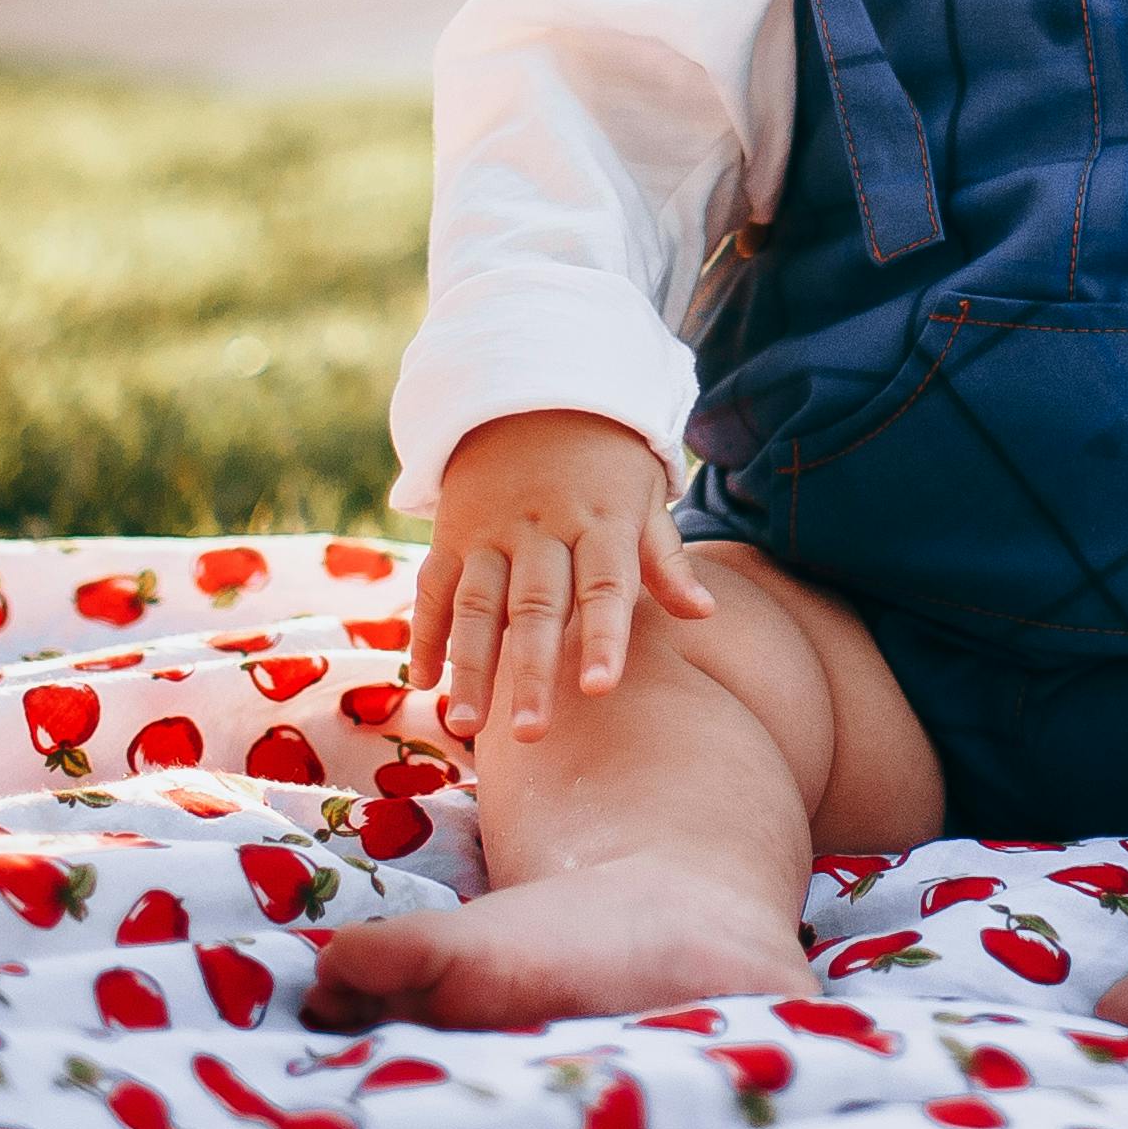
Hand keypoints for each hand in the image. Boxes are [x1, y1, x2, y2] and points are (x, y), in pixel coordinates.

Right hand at [410, 411, 716, 747]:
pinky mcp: (451, 533)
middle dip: (531, 671)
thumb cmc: (606, 462)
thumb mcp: (644, 497)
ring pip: (476, 604)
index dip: (603, 638)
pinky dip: (423, 632)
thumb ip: (664, 560)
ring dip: (469, 666)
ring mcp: (490, 531)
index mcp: (599, 519)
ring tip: (466, 725)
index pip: (604, 586)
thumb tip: (705, 614)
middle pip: (535, 606)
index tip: (600, 690)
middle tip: (531, 735)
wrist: (534, 394)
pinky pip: (433, 585)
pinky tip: (422, 681)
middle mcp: (541, 528)